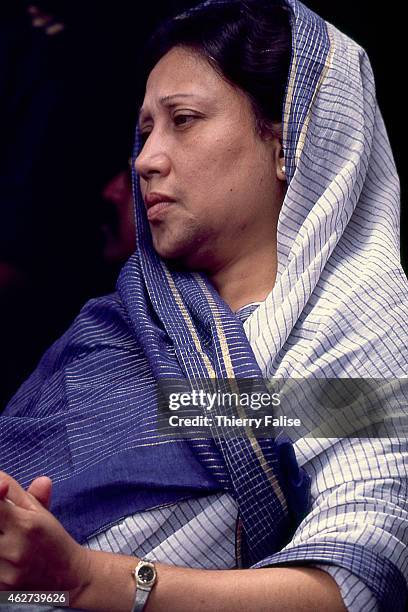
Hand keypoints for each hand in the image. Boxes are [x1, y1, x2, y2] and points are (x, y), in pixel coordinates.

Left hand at [0, 472, 90, 601]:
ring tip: (6, 537)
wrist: (69, 576)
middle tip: (4, 523)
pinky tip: (6, 556)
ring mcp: (7, 573)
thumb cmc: (52, 538)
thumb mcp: (39, 510)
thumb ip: (14, 492)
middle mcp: (14, 548)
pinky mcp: (2, 590)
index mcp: (25, 524)